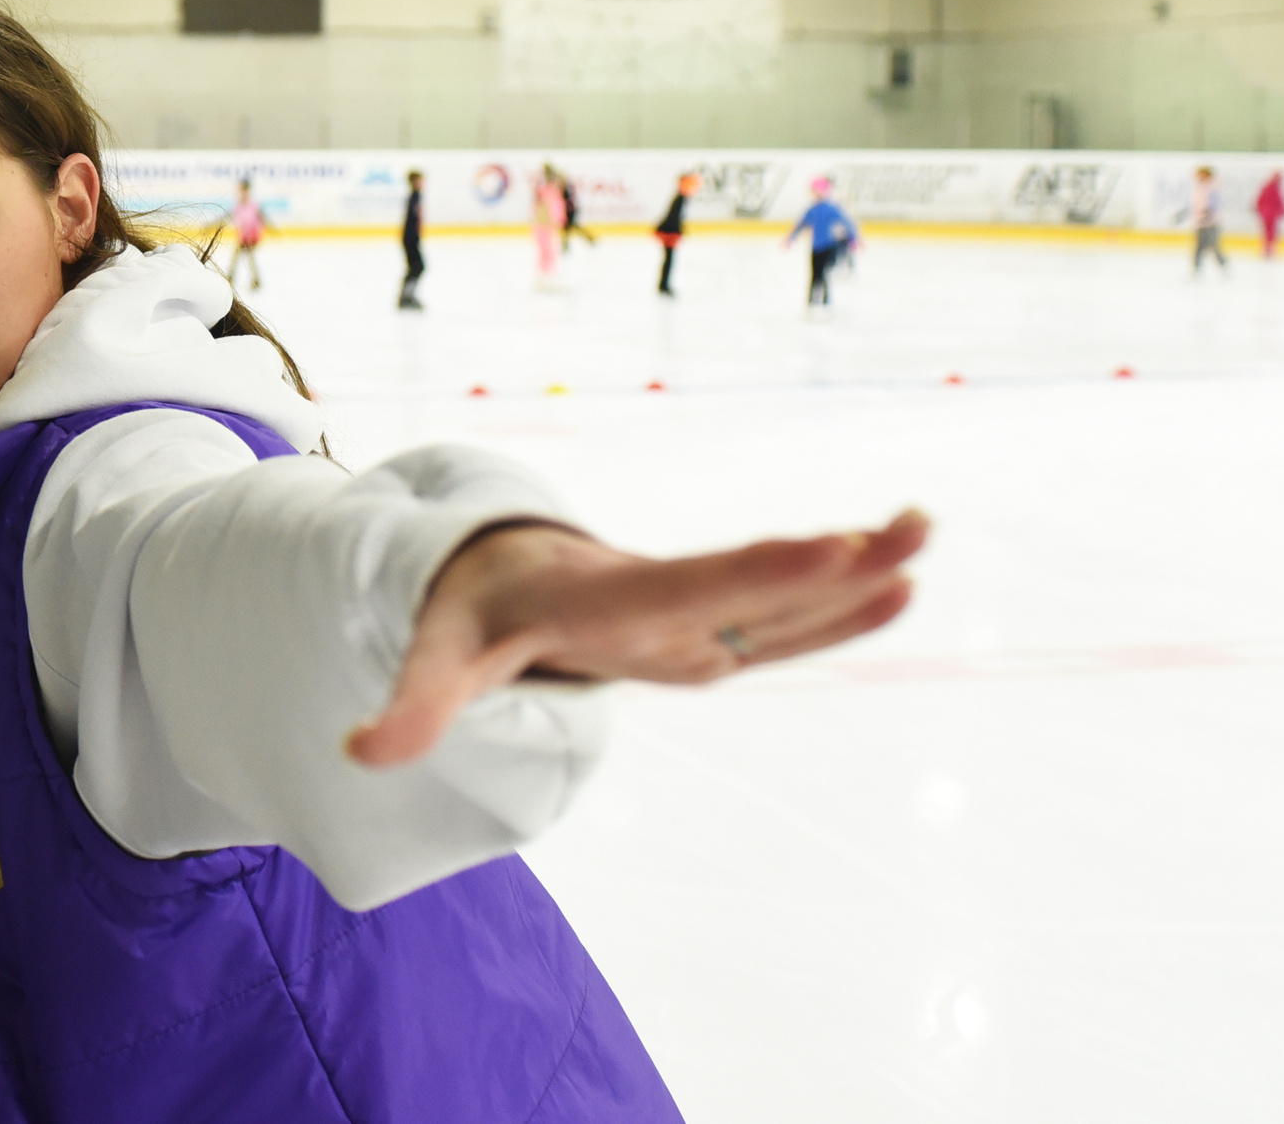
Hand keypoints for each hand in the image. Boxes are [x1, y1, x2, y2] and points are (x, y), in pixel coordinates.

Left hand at [348, 510, 927, 767]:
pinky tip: (898, 589)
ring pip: (776, 597)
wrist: (488, 573)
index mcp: (601, 598)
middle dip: (823, 562)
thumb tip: (359, 752)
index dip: (753, 574)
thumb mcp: (434, 659)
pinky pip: (775, 626)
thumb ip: (412, 706)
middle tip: (906, 530)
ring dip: (849, 571)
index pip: (683, 585)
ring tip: (924, 533)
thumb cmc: (465, 618)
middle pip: (749, 583)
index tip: (824, 547)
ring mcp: (686, 613)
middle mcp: (656, 598)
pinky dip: (834, 609)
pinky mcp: (702, 630)